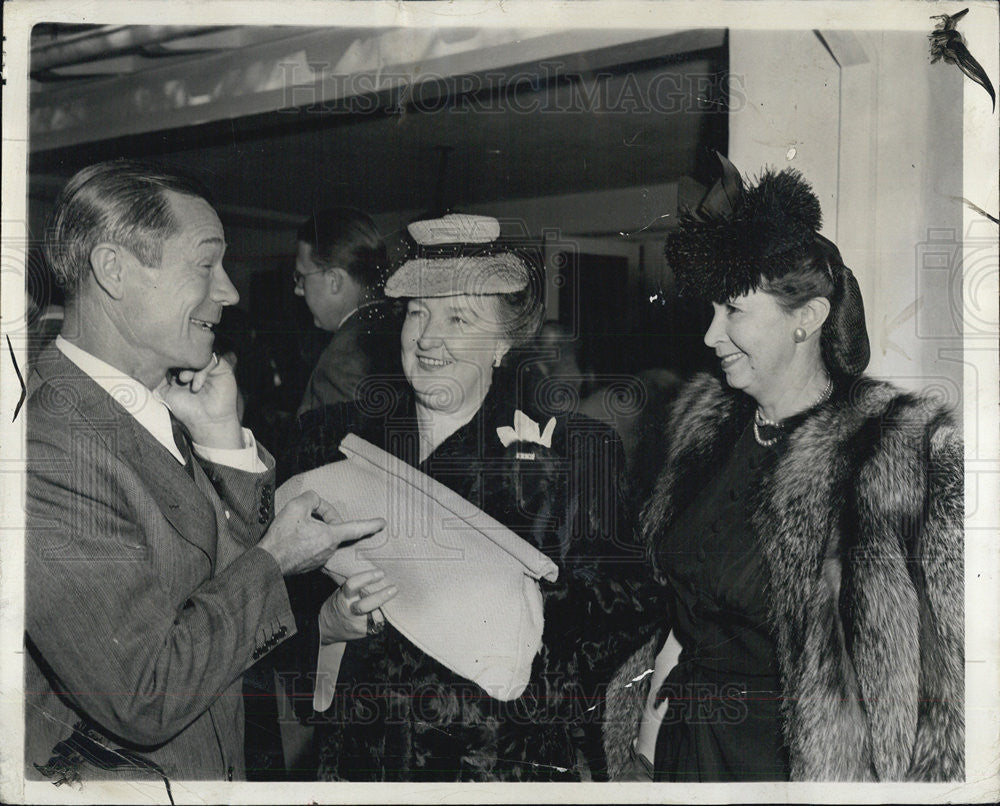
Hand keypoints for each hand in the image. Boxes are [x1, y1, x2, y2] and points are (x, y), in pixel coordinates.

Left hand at [159, 353, 241, 448]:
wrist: (207, 423)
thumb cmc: (187, 411)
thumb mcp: (165, 392)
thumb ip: (158, 379)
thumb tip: (147, 364)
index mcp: (184, 370)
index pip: (176, 355)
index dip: (170, 359)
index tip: (164, 368)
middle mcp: (197, 367)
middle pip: (187, 352)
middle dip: (180, 361)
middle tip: (177, 377)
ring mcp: (210, 367)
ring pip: (200, 354)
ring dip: (190, 366)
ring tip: (185, 380)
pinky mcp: (223, 368)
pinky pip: (212, 358)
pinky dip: (202, 370)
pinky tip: (197, 385)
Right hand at [258, 490, 384, 575]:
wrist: (268, 562)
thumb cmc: (282, 536)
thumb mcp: (297, 506)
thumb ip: (313, 499)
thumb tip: (316, 503)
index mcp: (330, 536)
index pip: (356, 528)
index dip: (371, 524)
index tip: (382, 523)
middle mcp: (329, 550)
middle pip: (335, 527)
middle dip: (325, 517)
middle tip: (307, 512)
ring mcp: (321, 559)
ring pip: (325, 537)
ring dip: (316, 528)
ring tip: (297, 527)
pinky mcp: (312, 565)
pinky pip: (317, 546)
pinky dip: (310, 539)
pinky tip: (295, 538)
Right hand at [318, 569, 397, 642]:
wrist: (328, 629)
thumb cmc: (339, 604)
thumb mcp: (342, 593)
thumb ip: (357, 586)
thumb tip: (379, 574)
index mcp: (343, 597)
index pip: (353, 585)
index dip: (367, 577)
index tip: (381, 573)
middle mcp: (350, 611)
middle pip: (365, 605)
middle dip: (381, 597)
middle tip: (394, 588)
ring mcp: (358, 623)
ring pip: (378, 615)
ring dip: (386, 608)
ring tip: (394, 600)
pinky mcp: (366, 632)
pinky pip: (380, 622)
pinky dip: (384, 616)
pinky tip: (387, 611)